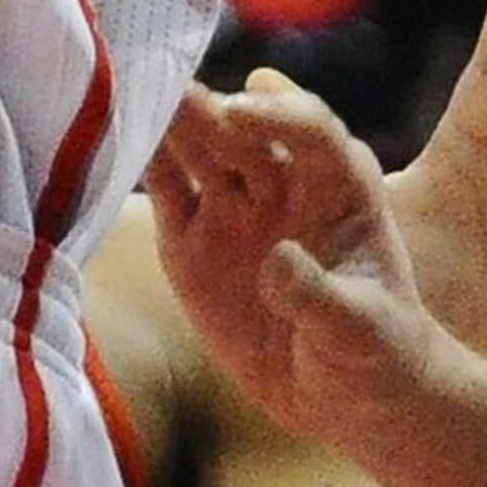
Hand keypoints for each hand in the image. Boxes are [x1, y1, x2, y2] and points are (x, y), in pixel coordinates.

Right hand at [150, 75, 465, 447]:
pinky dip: (143, 164)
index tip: (239, 110)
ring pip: (199, 150)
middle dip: (211, 109)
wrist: (338, 395)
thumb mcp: (360, 330)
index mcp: (340, 185)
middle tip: (171, 91)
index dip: (278, 114)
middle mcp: (284, 181)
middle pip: (245, 131)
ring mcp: (234, 206)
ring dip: (170, 125)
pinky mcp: (192, 238)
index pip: (313, 132)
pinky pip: (166, 190)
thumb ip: (320, 296)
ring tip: (130, 100)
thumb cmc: (371, 351)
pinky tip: (114, 143)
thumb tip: (277, 259)